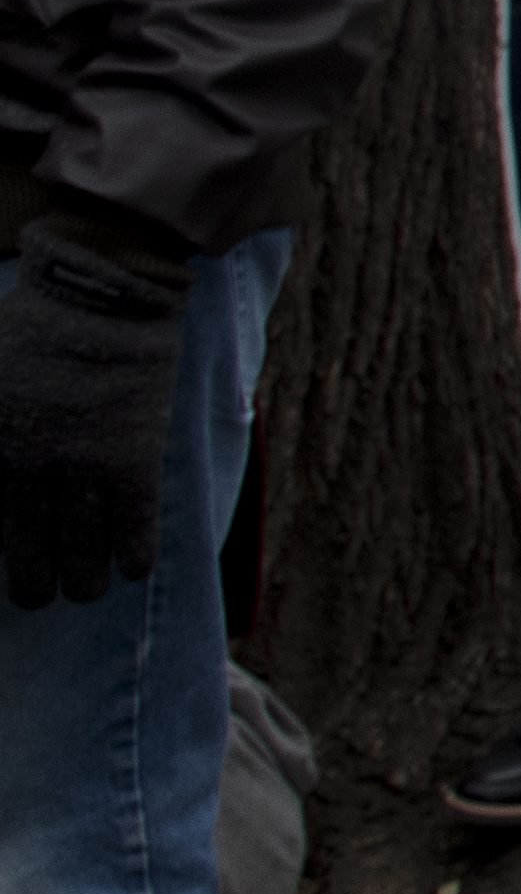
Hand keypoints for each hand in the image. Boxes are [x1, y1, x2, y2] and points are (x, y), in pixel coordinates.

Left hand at [0, 242, 187, 607]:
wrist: (97, 297)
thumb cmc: (27, 331)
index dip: (1, 551)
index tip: (9, 563)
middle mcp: (29, 466)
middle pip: (28, 548)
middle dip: (35, 582)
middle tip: (41, 596)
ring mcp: (83, 465)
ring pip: (84, 548)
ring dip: (85, 579)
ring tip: (87, 591)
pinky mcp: (133, 457)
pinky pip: (134, 524)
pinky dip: (133, 553)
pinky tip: (132, 568)